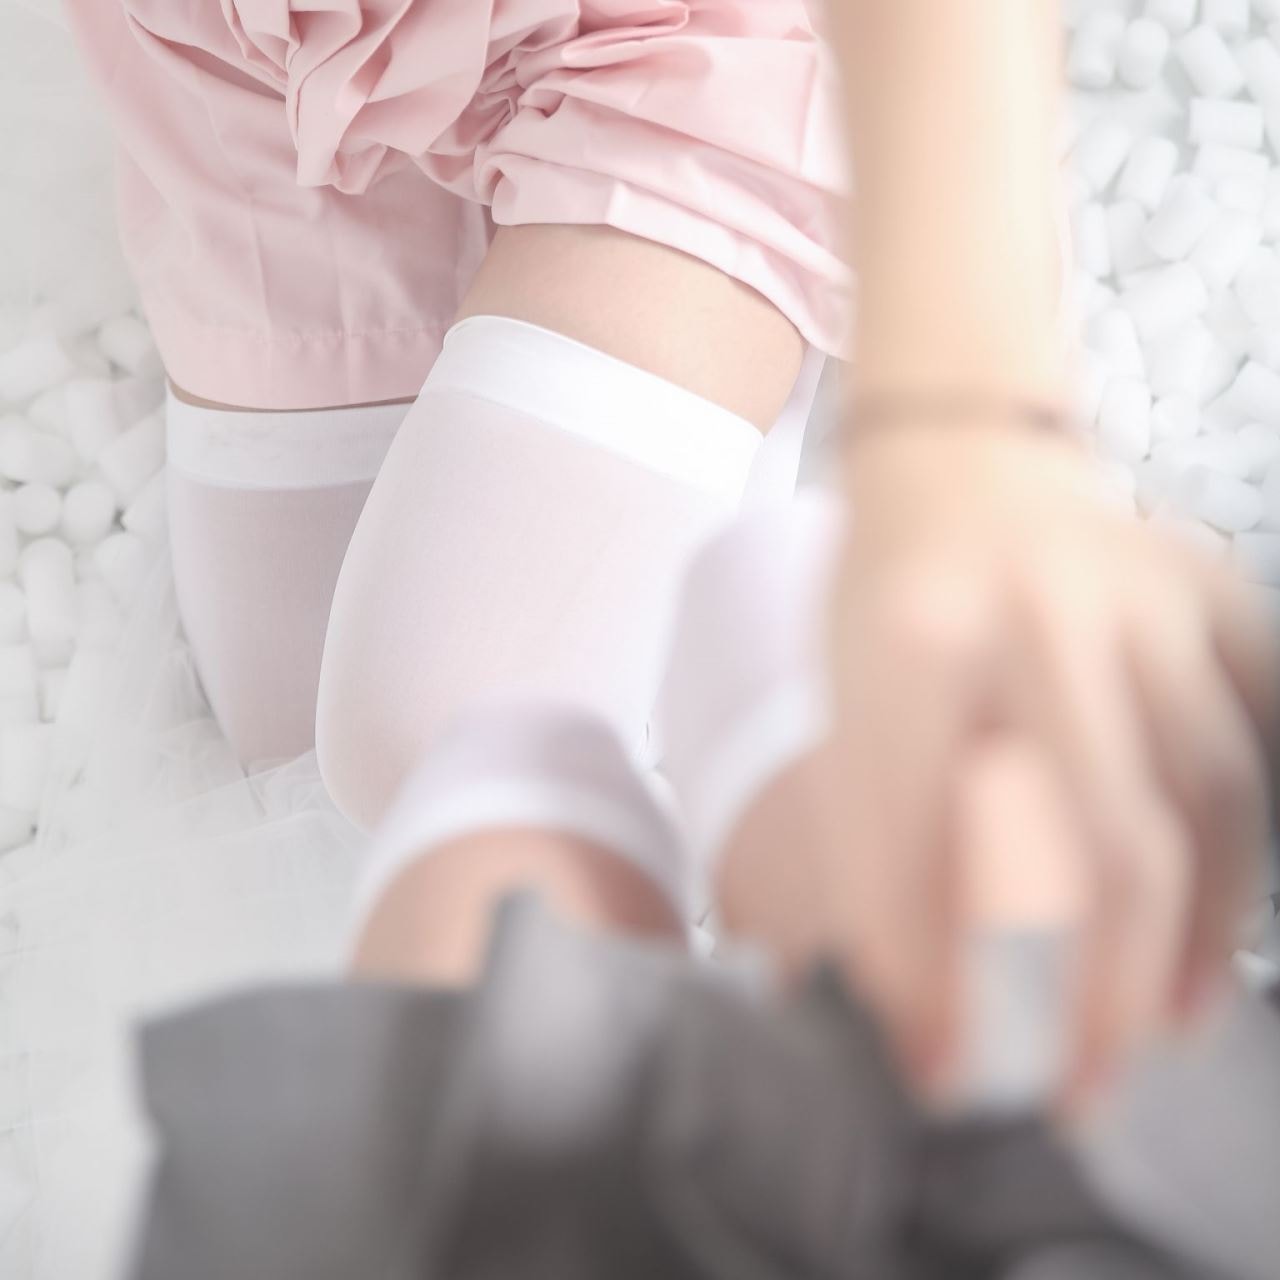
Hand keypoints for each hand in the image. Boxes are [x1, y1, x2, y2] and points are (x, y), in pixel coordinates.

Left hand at [822, 420, 1275, 1103]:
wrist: (961, 459)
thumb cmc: (889, 596)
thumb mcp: (845, 703)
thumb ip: (875, 850)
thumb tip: (920, 1024)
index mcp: (917, 635)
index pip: (934, 836)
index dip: (942, 972)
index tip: (947, 1075)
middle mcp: (1043, 608)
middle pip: (1115, 832)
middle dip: (1104, 984)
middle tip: (1084, 1081)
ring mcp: (1148, 588)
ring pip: (1220, 789)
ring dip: (1203, 928)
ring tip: (1166, 1021)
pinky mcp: (1214, 584)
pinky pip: (1266, 719)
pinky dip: (1258, 827)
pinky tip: (1227, 900)